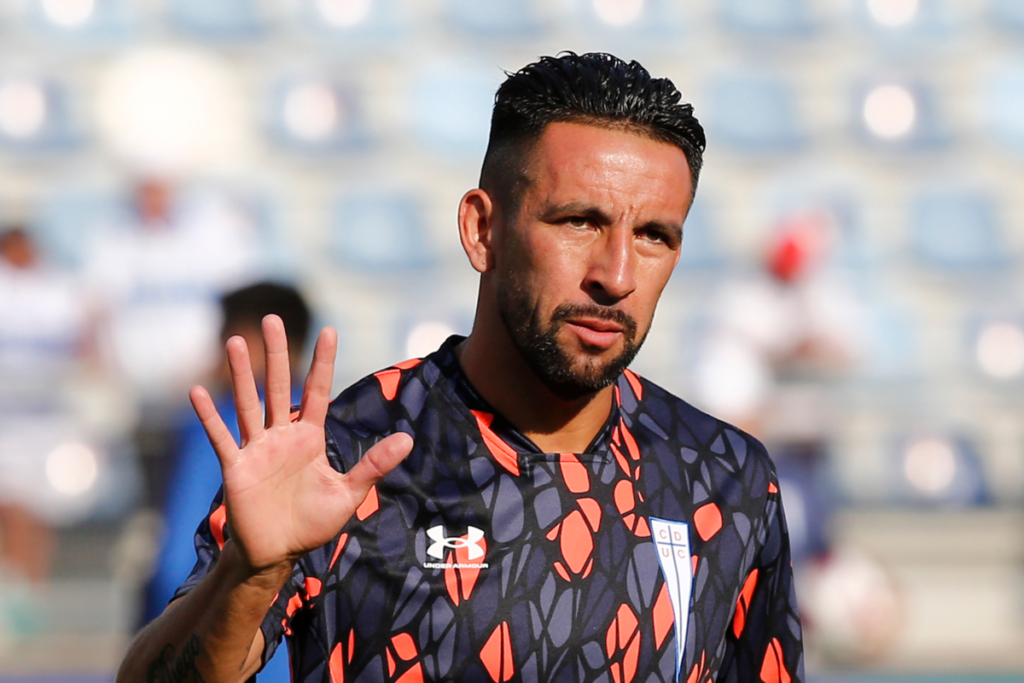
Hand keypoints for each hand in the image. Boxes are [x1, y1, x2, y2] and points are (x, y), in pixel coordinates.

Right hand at [189, 315, 412, 573]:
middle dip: (276, 353)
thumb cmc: (311, 523)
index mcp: (310, 437)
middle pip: (277, 386)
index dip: (322, 362)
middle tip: (273, 318)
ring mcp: (257, 449)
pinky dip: (209, 417)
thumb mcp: (348, 493)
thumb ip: (373, 464)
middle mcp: (282, 436)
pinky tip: (197, 391)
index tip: (329, 330)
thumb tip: (407, 439)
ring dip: (241, 374)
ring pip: (248, 404)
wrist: (277, 553)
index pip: (317, 391)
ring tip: (235, 340)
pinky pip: (222, 438)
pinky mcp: (236, 468)